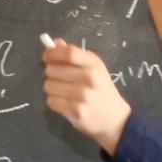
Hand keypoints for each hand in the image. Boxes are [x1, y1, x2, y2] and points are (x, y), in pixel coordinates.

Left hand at [42, 38, 133, 153]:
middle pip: (53, 69)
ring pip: (48, 86)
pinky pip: (51, 101)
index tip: (46, 57)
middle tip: (60, 79)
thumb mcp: (94, 69)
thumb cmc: (101, 90)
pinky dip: (54, 102)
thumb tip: (56, 43)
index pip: (68, 53)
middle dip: (51, 74)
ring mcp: (83, 95)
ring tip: (64, 93)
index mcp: (93, 64)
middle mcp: (89, 77)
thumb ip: (75, 56)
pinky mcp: (76, 110)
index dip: (52, 53)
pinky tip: (65, 103)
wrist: (114, 118)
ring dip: (52, 89)